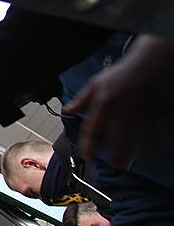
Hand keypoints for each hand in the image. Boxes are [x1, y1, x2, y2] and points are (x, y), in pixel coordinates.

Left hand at [66, 35, 173, 167]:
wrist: (153, 60)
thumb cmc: (123, 71)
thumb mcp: (97, 82)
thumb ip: (82, 100)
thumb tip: (68, 110)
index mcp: (105, 104)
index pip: (93, 130)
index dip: (89, 146)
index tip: (88, 156)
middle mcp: (123, 111)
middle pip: (118, 140)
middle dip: (116, 156)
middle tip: (115, 165)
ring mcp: (143, 113)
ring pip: (141, 140)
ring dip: (139, 154)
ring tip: (136, 162)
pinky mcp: (158, 112)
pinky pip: (159, 132)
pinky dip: (158, 142)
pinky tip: (156, 150)